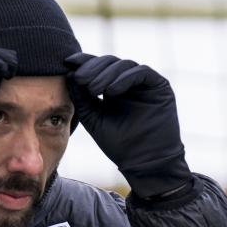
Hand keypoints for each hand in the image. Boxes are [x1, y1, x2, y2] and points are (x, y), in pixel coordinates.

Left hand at [65, 52, 191, 198]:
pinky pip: (142, 73)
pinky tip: (111, 92)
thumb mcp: (94, 118)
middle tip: (80, 78)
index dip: (84, 62)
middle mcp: (130, 82)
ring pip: (124, 65)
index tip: (67, 63)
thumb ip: (82, 98)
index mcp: (114, 87)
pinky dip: (125, 79)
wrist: (144, 163)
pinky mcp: (160, 86)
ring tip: (93, 89)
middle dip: (93, 68)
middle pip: (110, 62)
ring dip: (106, 74)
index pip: (98, 67)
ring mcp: (145, 83)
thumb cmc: (120, 144)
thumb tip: (69, 74)